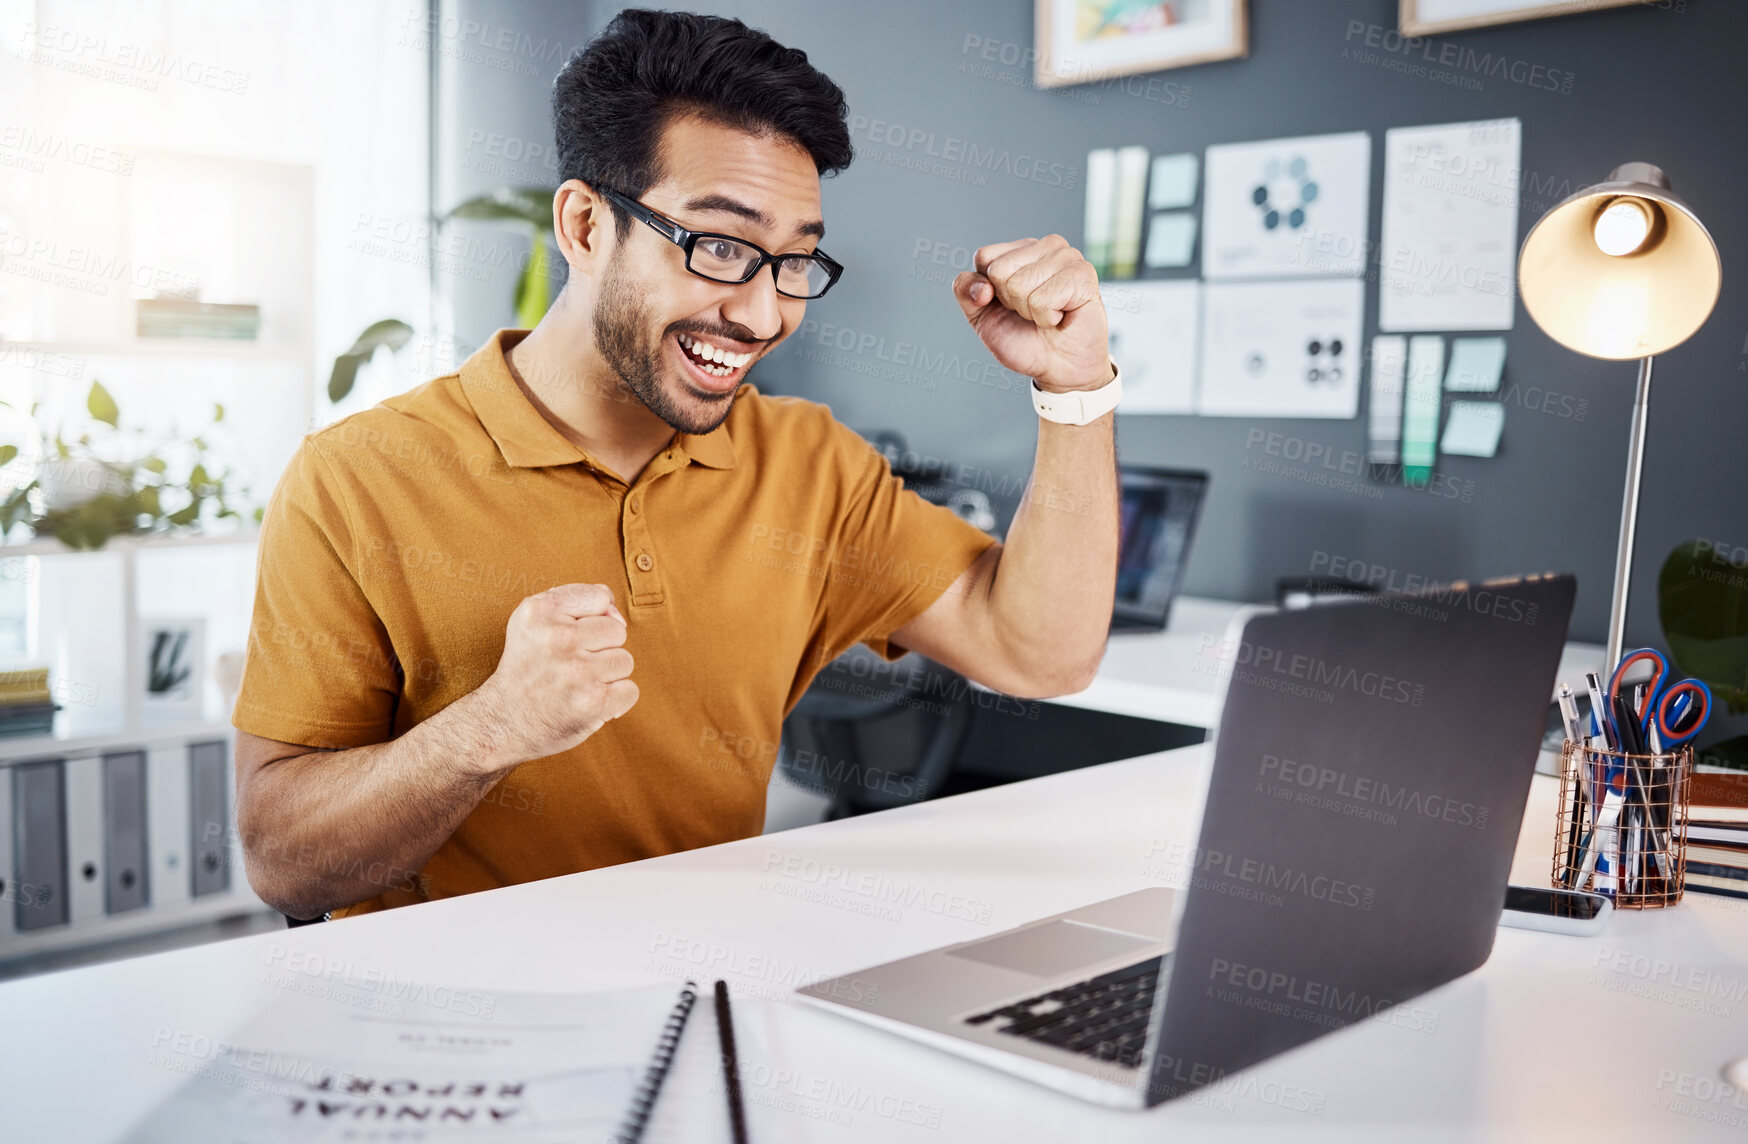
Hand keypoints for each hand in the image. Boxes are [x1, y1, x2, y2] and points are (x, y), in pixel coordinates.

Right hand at [467, 583, 637, 770]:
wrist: (503, 722)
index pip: (600, 598)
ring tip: (577, 684)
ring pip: (625, 660)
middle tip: (570, 666)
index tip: (568, 638)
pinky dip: (615, 700)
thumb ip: (577, 599)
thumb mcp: (534, 619)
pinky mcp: (594, 701)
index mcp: (540, 611)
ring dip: (607, 676)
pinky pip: (630, 690)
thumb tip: (616, 611)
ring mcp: (578, 671)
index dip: (591, 619)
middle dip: (600, 649)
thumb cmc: (527, 667)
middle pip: (617, 631)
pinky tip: (589, 701)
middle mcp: (558, 638)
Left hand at [953, 235, 1110, 392]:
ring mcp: (1066, 256)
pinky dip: (1047, 317)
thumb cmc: (1023, 338)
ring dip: (1031, 311)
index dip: (989, 292)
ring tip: (1049, 314)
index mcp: (1020, 249)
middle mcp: (1045, 246)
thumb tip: (982, 287)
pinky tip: (1062, 316)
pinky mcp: (1083, 273)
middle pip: (999, 270)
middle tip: (1033, 312)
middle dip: (1011, 302)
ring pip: (1020, 284)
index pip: (984, 257)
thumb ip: (965, 290)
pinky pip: (1042, 299)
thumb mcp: (980, 315)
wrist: (1057, 368)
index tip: (1010, 305)